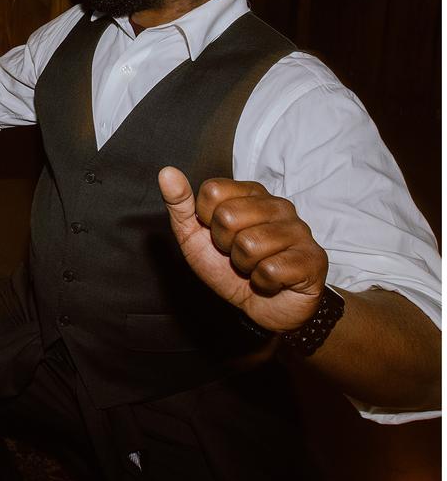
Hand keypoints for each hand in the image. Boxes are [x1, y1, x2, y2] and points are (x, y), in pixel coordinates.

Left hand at [158, 166, 327, 332]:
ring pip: (249, 245)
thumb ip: (180, 205)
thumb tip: (167, 172)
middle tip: (238, 255)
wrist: (264, 308)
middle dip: (225, 245)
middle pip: (228, 217)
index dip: (206, 221)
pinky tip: (272, 281)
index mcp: (250, 193)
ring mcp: (299, 229)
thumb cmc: (229, 269)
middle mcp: (278, 204)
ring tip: (256, 267)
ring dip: (244, 266)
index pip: (212, 191)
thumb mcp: (195, 238)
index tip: (218, 235)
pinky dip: (263, 283)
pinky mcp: (313, 258)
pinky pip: (270, 270)